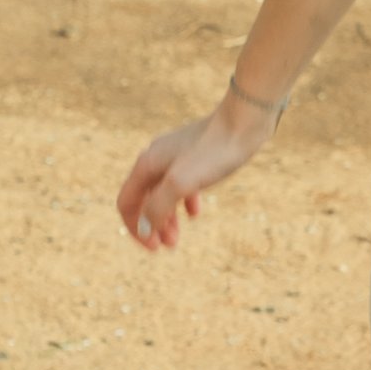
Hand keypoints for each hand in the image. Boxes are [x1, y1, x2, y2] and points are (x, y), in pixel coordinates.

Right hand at [117, 90, 277, 250]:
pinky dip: (184, 201)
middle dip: (152, 226)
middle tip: (169, 246)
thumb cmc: (214, 151)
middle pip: (143, 199)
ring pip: (162, 192)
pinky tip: (196, 211)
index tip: (153, 248)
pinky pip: (182, 183)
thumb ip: (159, 207)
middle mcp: (155, 158)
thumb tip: (144, 229)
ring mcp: (175, 155)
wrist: (245, 121)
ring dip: (167, 217)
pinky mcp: (196, 154)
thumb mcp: (182, 183)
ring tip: (178, 236)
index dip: (134, 228)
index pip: (126, 203)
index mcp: (146, 165)